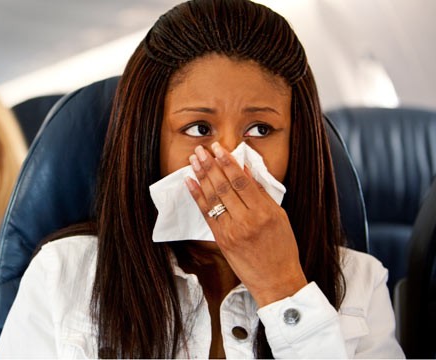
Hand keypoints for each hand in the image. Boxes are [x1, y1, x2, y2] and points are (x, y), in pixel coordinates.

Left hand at [185, 142, 306, 306]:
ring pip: (213, 198)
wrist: (276, 280)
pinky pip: (206, 214)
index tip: (219, 149)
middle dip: (210, 165)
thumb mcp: (279, 217)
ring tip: (193, 160)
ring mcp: (231, 231)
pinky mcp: (221, 240)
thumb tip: (245, 170)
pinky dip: (197, 197)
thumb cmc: (282, 248)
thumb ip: (261, 193)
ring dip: (201, 177)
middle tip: (201, 150)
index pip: (241, 181)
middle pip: (224, 187)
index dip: (228, 163)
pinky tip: (190, 182)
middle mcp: (246, 221)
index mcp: (263, 212)